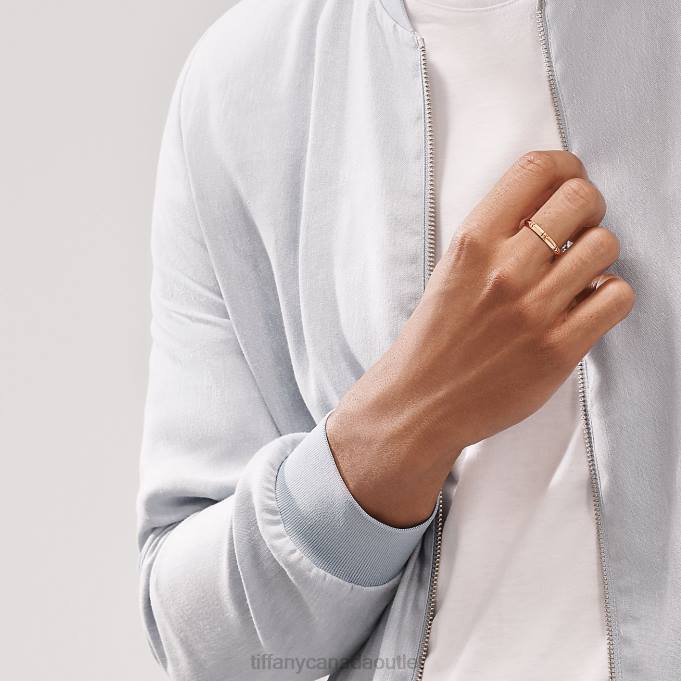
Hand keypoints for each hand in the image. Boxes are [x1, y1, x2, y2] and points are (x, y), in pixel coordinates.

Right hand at [326, 151, 634, 526]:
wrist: (422, 400)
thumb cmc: (435, 337)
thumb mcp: (450, 270)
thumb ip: (495, 235)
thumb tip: (546, 204)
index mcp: (472, 242)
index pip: (535, 169)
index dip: (566, 166)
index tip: (569, 179)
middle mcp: (505, 270)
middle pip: (581, 198)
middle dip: (588, 207)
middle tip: (577, 228)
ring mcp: (534, 310)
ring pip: (606, 244)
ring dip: (598, 254)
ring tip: (578, 273)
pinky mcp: (559, 348)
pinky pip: (616, 296)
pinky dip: (608, 295)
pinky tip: (584, 304)